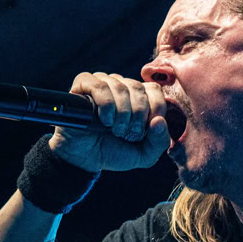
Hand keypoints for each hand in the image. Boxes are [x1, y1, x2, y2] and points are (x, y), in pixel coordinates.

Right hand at [48, 72, 169, 171]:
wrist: (84, 158)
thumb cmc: (113, 152)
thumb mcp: (143, 155)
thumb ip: (159, 142)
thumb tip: (160, 121)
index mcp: (138, 97)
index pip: (155, 90)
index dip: (155, 109)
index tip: (145, 130)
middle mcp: (121, 86)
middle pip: (138, 88)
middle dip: (137, 115)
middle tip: (126, 133)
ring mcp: (102, 83)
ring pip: (120, 87)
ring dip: (121, 113)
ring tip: (114, 130)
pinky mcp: (83, 84)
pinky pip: (99, 86)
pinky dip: (106, 105)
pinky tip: (104, 120)